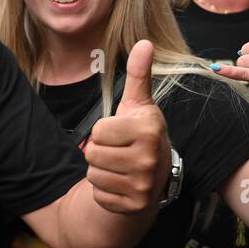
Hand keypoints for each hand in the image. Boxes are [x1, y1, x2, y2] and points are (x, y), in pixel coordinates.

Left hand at [84, 41, 170, 213]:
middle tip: (118, 152)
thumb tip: (144, 42)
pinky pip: (99, 195)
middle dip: (99, 152)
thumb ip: (138, 75)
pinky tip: (121, 184)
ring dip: (101, 171)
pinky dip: (105, 190)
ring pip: (94, 175)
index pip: (98, 132)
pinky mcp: (135, 206)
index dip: (103, 132)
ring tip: (120, 167)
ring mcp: (144, 186)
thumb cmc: (140, 135)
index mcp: (148, 131)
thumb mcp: (139, 104)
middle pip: (92, 154)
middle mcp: (150, 159)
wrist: (156, 177)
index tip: (120, 134)